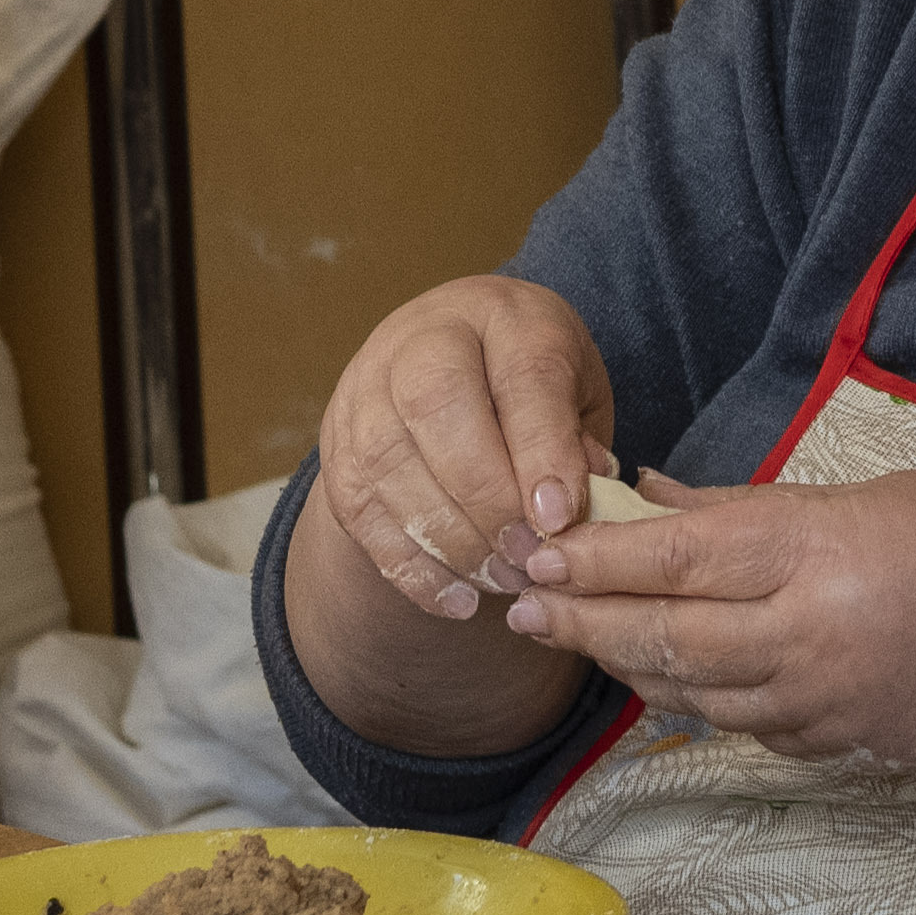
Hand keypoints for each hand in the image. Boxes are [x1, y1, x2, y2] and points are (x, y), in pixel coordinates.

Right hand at [311, 274, 620, 617]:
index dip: (541, 448)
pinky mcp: (338, 446)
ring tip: (501, 582)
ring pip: (388, 463)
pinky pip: (358, 510)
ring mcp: (366, 389)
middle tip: (528, 557)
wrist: (449, 366)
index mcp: (503, 315)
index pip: (521, 372)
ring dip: (449, 539)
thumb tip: (572, 508)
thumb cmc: (529, 386)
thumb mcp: (575, 394)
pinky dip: (409, 567)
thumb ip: (577, 442)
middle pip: (436, 406)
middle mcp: (421, 338)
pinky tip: (457, 600)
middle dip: (486, 497)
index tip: (561, 518)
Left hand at [518, 465, 915, 776]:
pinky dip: (690, 696)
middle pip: (665, 636)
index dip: (597, 560)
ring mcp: (821, 704)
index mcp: (821, 553)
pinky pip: (739, 723)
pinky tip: (658, 675)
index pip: (679, 557)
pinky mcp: (835, 749)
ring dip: (624, 665)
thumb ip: (756, 505)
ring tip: (572, 638)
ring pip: (691, 691)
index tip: (536, 552)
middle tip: (519, 607)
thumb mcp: (876, 494)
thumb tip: (652, 494)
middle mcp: (810, 636)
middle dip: (583, 623)